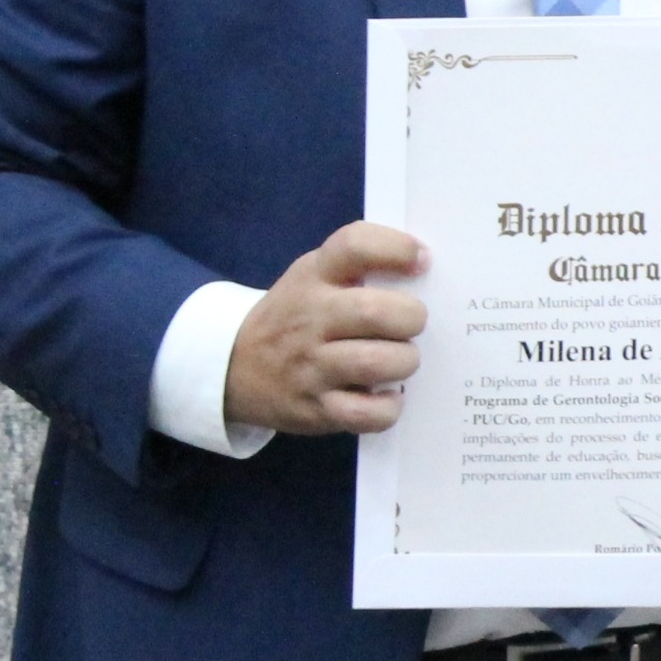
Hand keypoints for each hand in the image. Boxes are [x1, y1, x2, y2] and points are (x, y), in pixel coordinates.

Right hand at [223, 223, 427, 434]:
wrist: (235, 365)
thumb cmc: (297, 315)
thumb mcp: (314, 276)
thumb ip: (361, 265)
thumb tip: (426, 267)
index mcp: (314, 275)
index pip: (354, 245)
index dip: (396, 249)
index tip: (422, 261)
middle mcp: (310, 318)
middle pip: (374, 312)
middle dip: (411, 318)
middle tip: (412, 324)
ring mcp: (311, 366)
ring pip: (376, 363)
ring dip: (404, 361)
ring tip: (400, 359)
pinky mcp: (315, 409)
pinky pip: (367, 414)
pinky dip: (388, 408)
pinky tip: (387, 396)